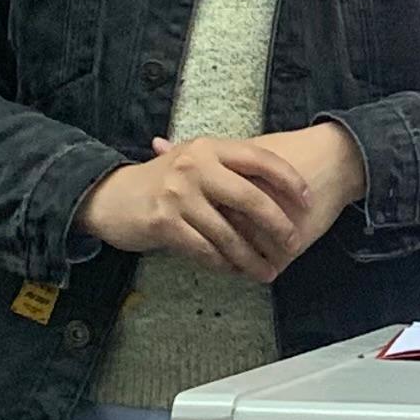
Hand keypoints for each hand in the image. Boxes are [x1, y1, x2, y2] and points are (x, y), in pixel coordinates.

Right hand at [77, 125, 364, 285]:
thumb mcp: (195, 163)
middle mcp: (195, 167)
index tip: (308, 199)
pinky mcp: (164, 222)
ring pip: (228, 232)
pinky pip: (205, 249)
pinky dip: (224, 263)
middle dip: (277, 224)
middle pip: (250, 197)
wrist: (111, 197)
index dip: (288, 179)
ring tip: (269, 271)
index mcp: (209, 148)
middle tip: (294, 243)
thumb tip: (282, 183)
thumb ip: (231, 168)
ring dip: (251, 256)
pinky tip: (236, 271)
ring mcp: (178, 194)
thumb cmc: (163, 181)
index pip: (259, 158)